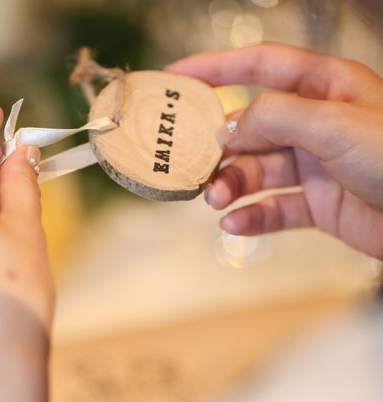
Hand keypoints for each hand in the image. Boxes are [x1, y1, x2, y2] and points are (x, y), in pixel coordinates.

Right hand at [168, 43, 382, 258]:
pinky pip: (275, 208)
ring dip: (231, 185)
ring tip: (216, 200)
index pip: (260, 66)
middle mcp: (315, 124)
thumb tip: (229, 127)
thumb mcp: (335, 125)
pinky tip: (235, 224)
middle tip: (195, 167)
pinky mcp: (318, 205)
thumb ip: (277, 117)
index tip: (176, 78)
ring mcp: (315, 166)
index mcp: (324, 88)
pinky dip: (252, 217)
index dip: (215, 68)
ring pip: (257, 171)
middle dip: (220, 148)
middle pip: (251, 128)